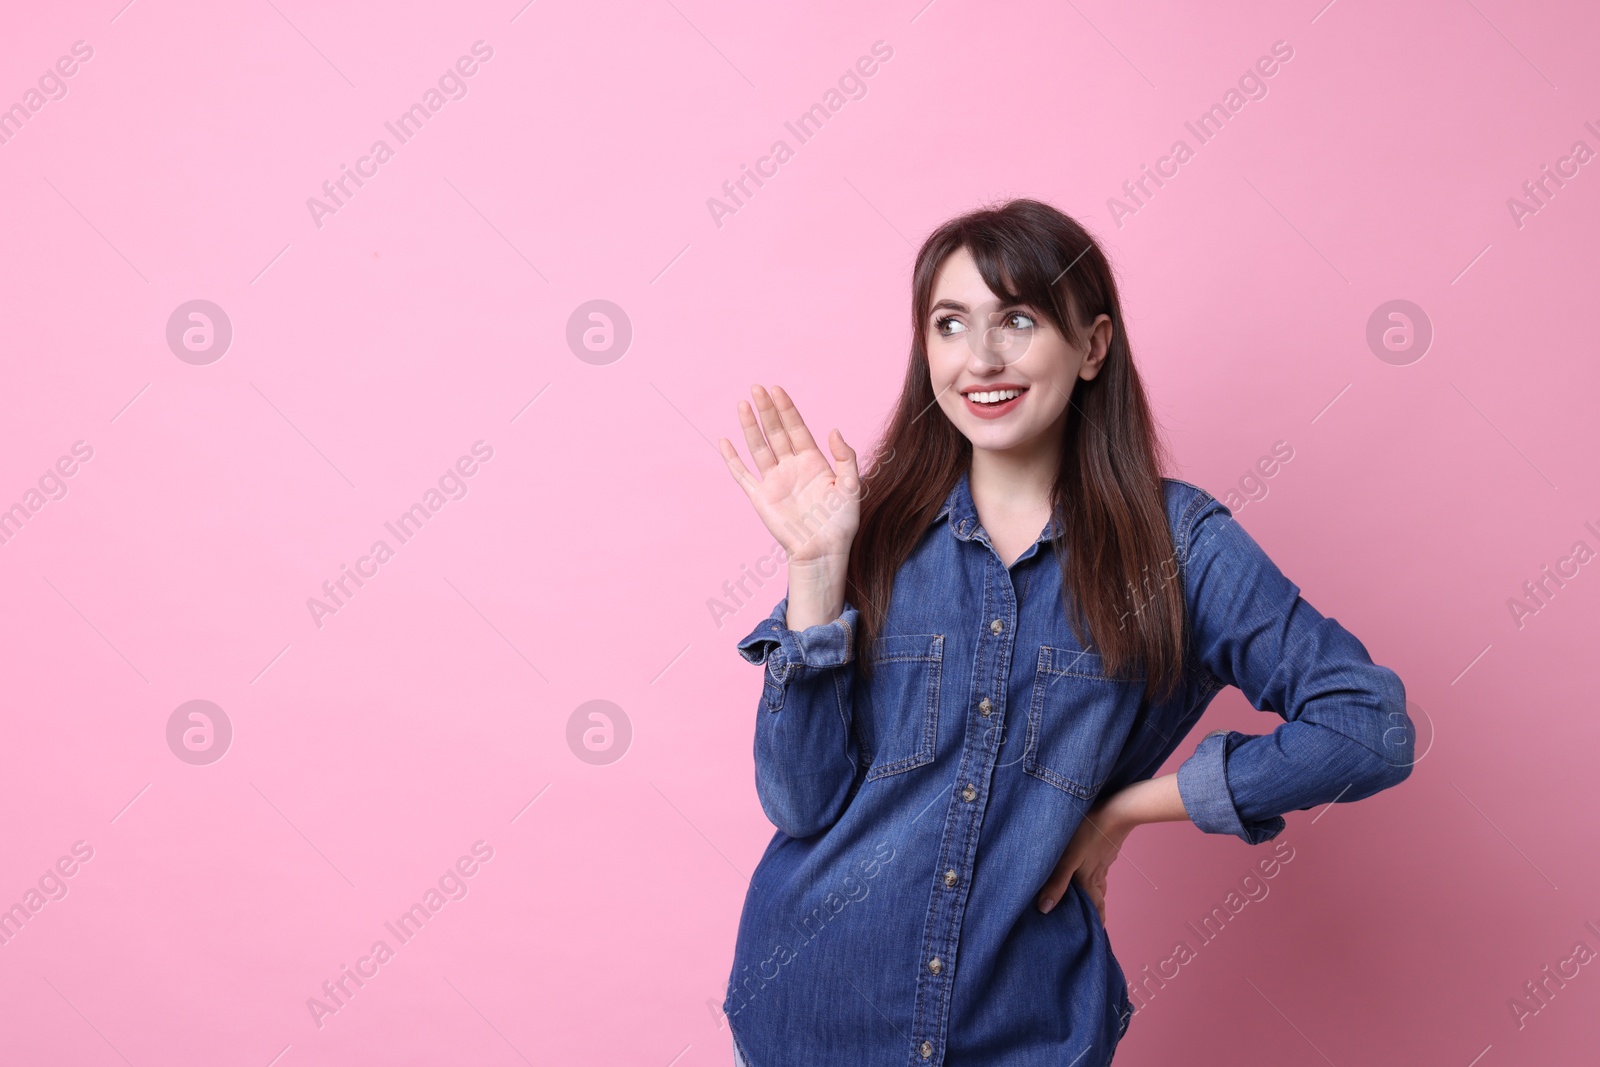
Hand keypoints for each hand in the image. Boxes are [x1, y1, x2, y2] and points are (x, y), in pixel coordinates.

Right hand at [719, 384, 860, 564]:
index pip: (796, 428)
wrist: (823, 551)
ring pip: (758, 447)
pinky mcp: (760, 497)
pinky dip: (733, 459)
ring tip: (743, 404)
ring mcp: (774, 481)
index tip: (777, 389)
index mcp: (813, 462)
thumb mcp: (851, 486)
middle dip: (767, 410)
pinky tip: (725, 441)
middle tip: (757, 388)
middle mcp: (791, 467)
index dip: (787, 409)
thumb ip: (845, 457)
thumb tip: (833, 430)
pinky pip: (742, 474)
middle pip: (776, 432)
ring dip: (750, 426)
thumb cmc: (840, 522)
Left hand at [1037, 800, 1133, 924]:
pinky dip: (1096, 879)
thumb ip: (1057, 882)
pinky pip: (1101, 870)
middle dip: (1095, 914)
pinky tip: (1092, 872)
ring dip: (1095, 897)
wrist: (1116, 811)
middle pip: (1098, 900)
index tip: (1092, 938)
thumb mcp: (1068, 858)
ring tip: (1090, 904)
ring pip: (1100, 885)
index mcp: (1089, 881)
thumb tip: (1045, 909)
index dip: (1093, 924)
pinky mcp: (1105, 849)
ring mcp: (1103, 862)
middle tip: (1091, 925)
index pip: (1093, 909)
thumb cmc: (1088, 833)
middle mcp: (1098, 875)